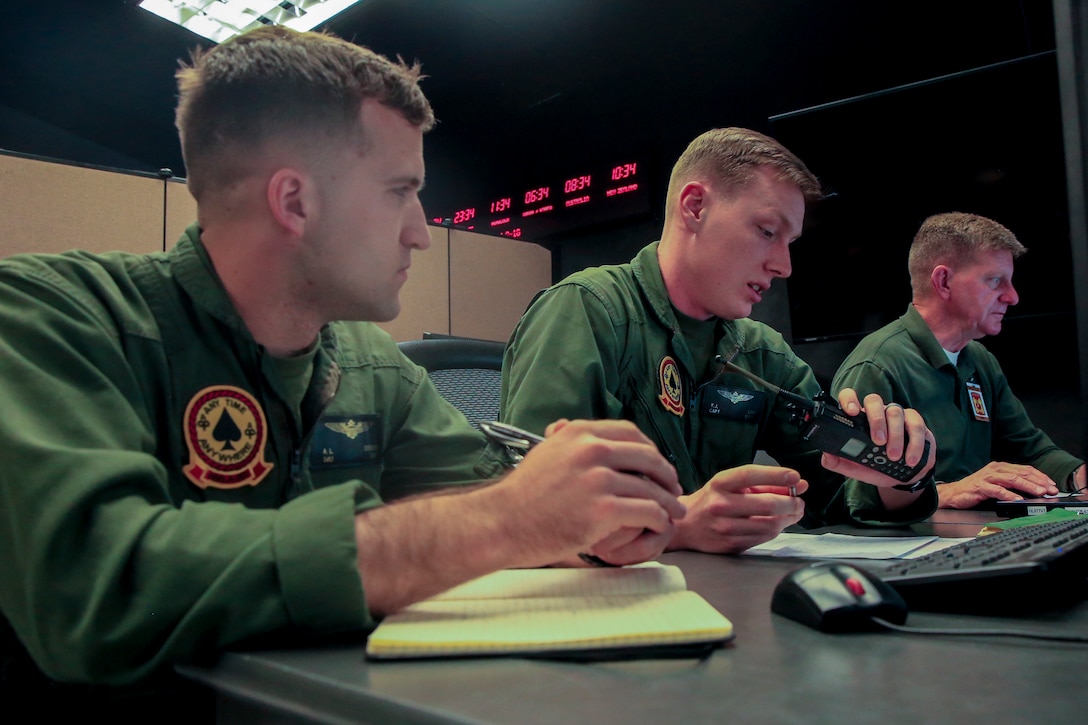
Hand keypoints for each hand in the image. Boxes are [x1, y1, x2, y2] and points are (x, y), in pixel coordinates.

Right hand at [494, 419, 685, 566]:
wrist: (502, 523)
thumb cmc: (522, 496)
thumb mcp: (543, 453)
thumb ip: (563, 440)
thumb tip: (565, 427)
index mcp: (579, 433)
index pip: (630, 432)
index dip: (650, 450)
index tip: (658, 464)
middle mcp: (592, 450)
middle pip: (647, 457)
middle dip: (666, 475)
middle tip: (674, 489)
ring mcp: (599, 479)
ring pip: (651, 488)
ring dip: (668, 502)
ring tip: (674, 513)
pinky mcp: (604, 509)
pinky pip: (647, 511)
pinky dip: (659, 519)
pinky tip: (660, 525)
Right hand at [667, 465, 806, 553]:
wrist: (685, 526)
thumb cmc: (711, 500)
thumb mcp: (731, 485)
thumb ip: (765, 484)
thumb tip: (799, 484)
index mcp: (720, 484)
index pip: (751, 475)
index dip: (776, 475)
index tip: (795, 477)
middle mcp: (720, 505)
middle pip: (767, 504)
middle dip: (791, 503)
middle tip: (799, 502)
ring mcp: (725, 527)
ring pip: (770, 525)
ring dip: (788, 519)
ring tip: (793, 513)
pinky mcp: (731, 545)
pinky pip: (763, 538)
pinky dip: (776, 530)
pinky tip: (777, 523)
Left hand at [823, 391, 935, 489]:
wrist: (902, 476)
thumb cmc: (876, 467)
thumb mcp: (855, 467)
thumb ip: (838, 462)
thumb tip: (825, 456)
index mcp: (859, 419)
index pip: (850, 398)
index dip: (849, 399)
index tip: (851, 411)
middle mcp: (877, 412)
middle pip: (874, 400)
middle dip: (876, 420)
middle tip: (878, 442)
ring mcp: (897, 415)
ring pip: (895, 412)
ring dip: (895, 435)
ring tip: (893, 456)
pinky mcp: (915, 422)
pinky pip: (916, 425)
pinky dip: (914, 444)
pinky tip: (910, 459)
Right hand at [939, 462, 1059, 508]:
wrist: (953, 493)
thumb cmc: (976, 489)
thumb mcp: (996, 483)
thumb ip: (1011, 484)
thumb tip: (1032, 490)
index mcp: (1000, 467)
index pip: (1025, 469)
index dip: (1040, 476)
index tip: (1051, 484)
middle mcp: (995, 469)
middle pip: (1021, 473)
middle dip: (1038, 481)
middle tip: (1050, 489)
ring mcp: (987, 477)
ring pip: (1011, 479)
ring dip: (1027, 486)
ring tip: (1039, 492)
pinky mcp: (980, 487)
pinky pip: (997, 490)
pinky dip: (1009, 495)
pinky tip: (1017, 499)